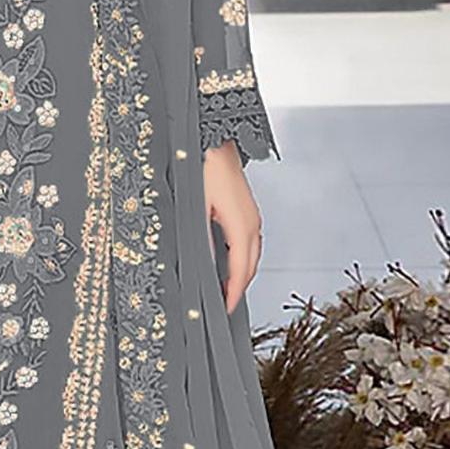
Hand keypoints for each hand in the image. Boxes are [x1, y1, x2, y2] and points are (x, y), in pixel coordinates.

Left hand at [203, 142, 262, 313]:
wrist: (214, 140)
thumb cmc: (204, 167)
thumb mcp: (197, 206)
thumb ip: (201, 237)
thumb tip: (202, 263)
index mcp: (241, 225)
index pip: (240, 269)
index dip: (233, 292)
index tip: (225, 308)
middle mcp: (252, 223)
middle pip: (250, 266)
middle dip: (239, 287)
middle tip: (223, 304)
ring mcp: (252, 216)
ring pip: (252, 254)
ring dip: (241, 272)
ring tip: (224, 287)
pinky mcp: (248, 210)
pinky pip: (250, 241)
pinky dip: (242, 257)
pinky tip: (228, 260)